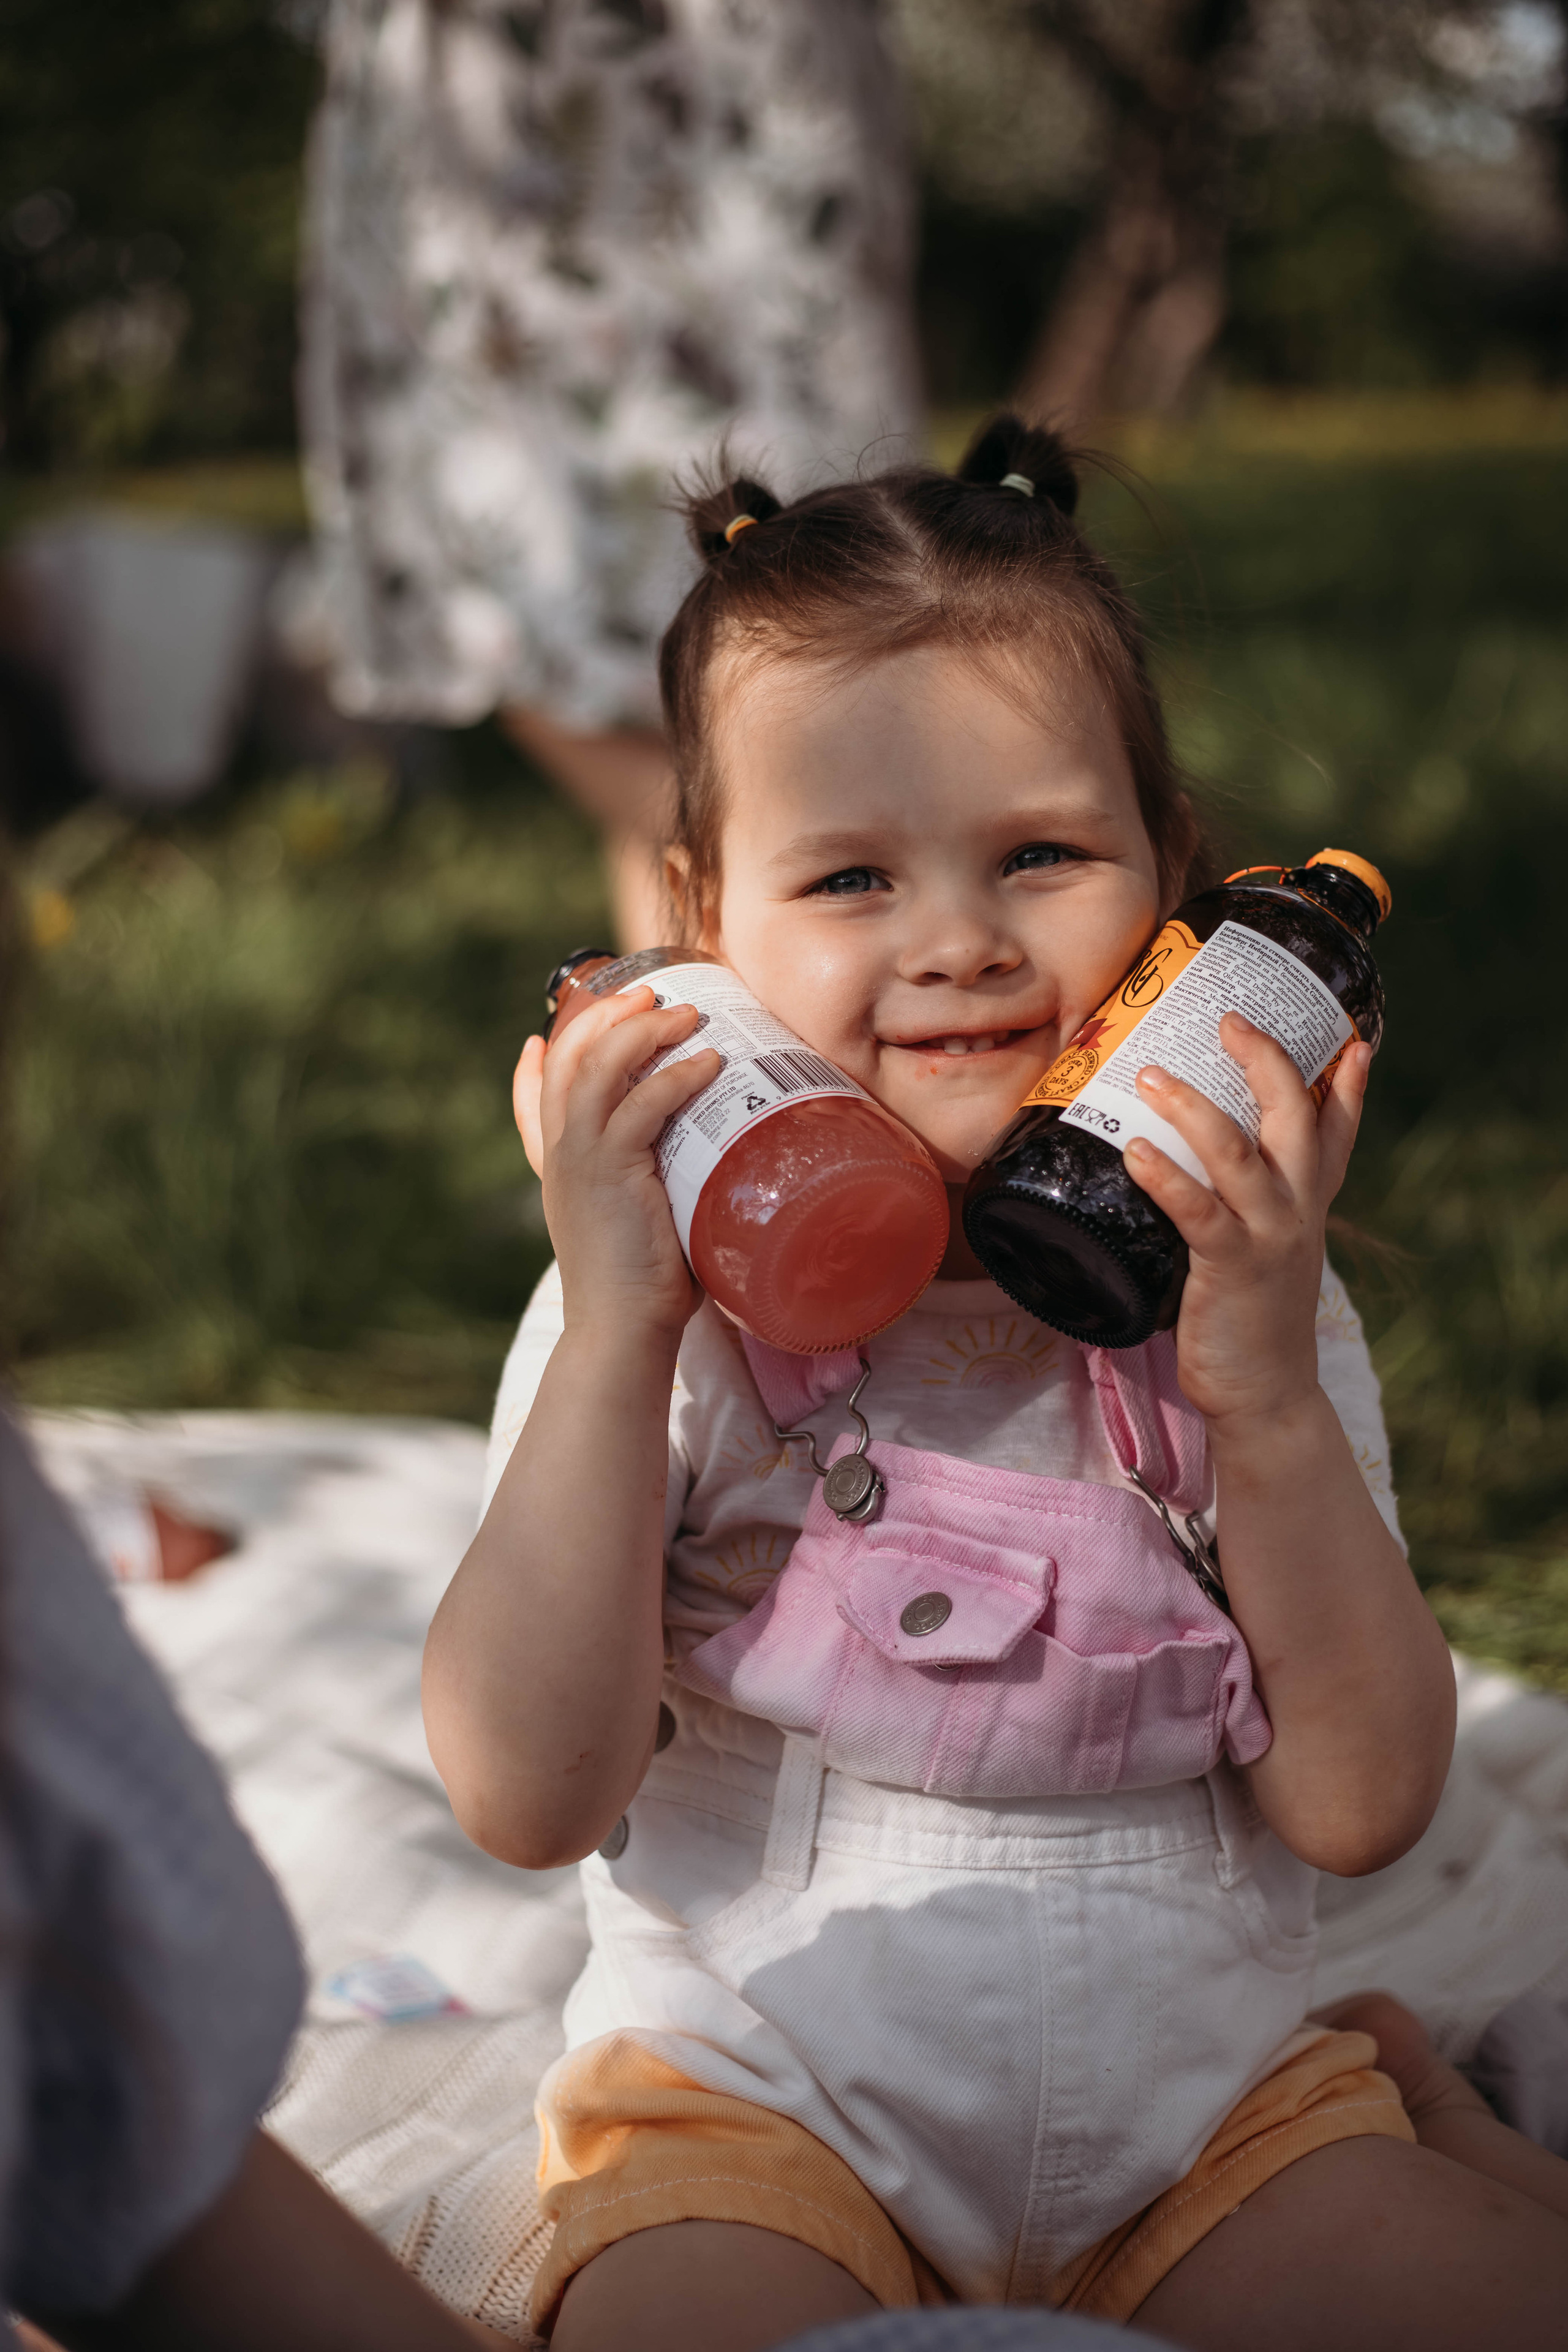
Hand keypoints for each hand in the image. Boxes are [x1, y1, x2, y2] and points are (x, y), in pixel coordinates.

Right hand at [513, 986, 721, 1344]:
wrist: (621, 1330)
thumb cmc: (644, 1289)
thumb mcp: (640, 1227)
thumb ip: (656, 1192)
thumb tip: (708, 1175)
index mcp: (560, 1169)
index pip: (533, 1102)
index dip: (535, 1065)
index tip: (547, 1034)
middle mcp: (562, 1156)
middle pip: (568, 1061)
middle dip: (605, 1016)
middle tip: (649, 993)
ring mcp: (581, 1159)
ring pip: (598, 1067)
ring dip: (642, 1029)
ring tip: (684, 1013)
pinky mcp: (610, 1170)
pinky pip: (642, 1104)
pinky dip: (675, 1077)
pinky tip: (706, 1063)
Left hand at [1122, 1013, 1372, 1430]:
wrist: (1266, 1394)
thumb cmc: (1251, 1314)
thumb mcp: (1268, 1247)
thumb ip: (1251, 1200)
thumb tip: (1209, 1156)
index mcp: (1308, 1201)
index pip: (1338, 1129)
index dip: (1348, 1083)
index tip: (1352, 1035)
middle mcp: (1297, 1210)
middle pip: (1294, 1118)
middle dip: (1267, 1063)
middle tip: (1230, 1020)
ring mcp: (1267, 1237)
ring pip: (1238, 1154)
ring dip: (1194, 1108)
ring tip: (1152, 1073)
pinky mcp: (1229, 1268)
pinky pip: (1197, 1212)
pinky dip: (1167, 1177)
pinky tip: (1136, 1151)